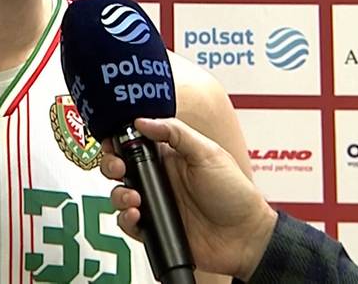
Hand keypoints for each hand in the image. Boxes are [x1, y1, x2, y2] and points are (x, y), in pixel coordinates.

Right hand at [99, 117, 277, 280]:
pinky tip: (137, 215)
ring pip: (120, 195)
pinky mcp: (155, 228)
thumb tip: (144, 120)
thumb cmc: (234, 193)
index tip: (113, 140)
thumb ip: (176, 134)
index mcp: (170, 157)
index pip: (136, 143)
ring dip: (119, 194)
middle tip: (119, 167)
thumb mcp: (208, 154)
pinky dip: (126, 219)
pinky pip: (128, 223)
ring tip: (134, 197)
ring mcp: (156, 204)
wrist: (245, 237)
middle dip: (112, 165)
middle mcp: (159, 179)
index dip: (120, 140)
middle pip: (121, 168)